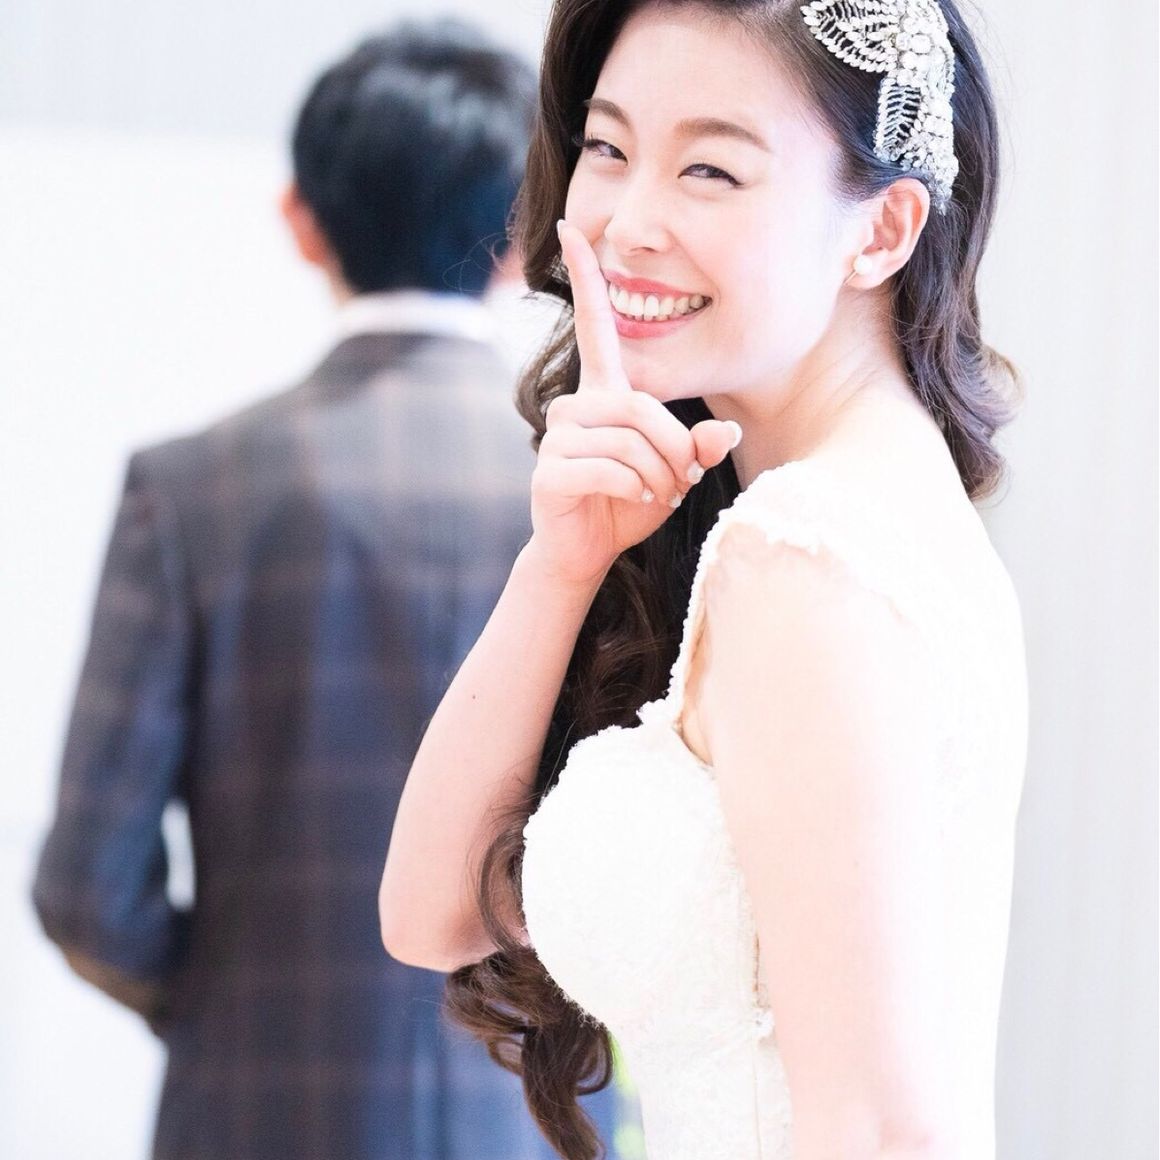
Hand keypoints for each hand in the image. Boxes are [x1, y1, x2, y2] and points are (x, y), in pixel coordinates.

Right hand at [527, 220, 740, 586]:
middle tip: (680, 479)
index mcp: (603, 393)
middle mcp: (576, 405)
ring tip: (658, 492)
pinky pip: (611, 469)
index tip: (569, 230)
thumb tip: (722, 433)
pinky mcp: (550, 471)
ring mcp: (558, 436)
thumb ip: (697, 447)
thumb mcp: (673, 471)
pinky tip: (637, 500)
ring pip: (630, 441)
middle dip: (674, 449)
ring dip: (659, 473)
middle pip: (642, 406)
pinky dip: (636, 489)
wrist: (587, 550)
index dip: (586, 279)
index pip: (593, 327)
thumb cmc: (630, 502)